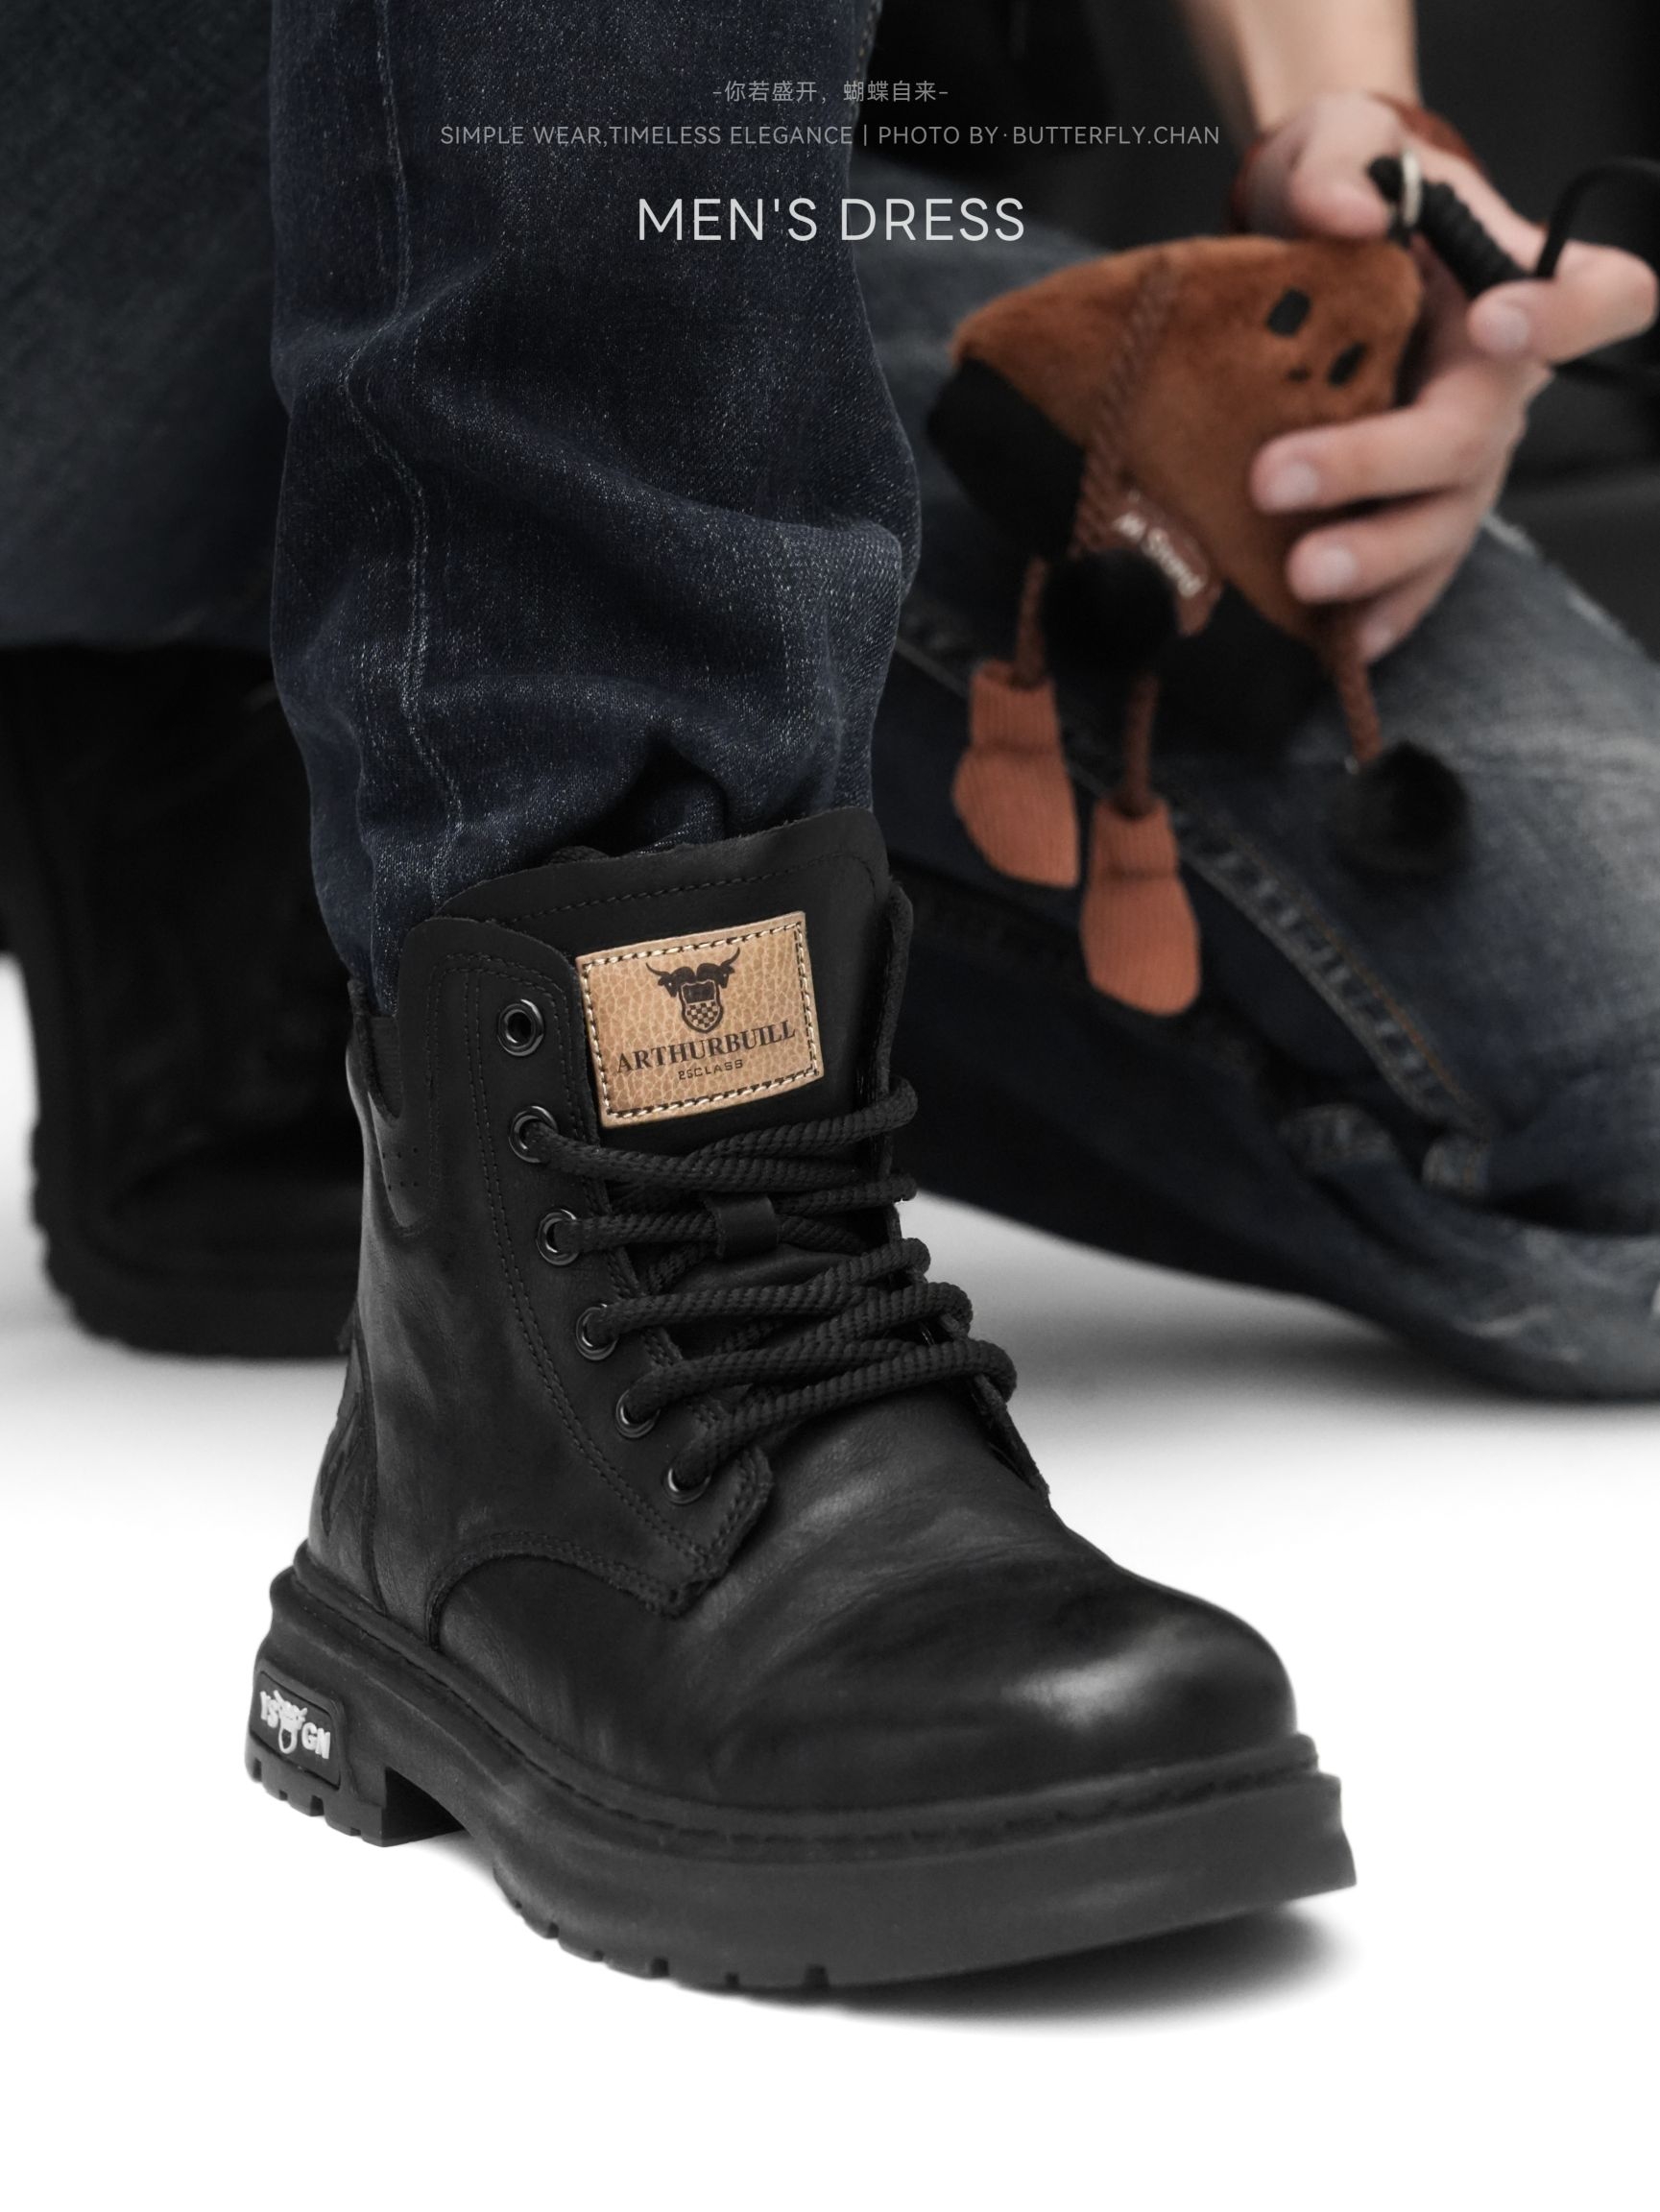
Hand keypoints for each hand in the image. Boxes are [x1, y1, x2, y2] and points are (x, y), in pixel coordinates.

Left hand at [1240, 93, 1657, 659]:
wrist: (1314, 253)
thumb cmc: (1351, 192)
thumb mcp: (1342, 146)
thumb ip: (1342, 162)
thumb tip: (1344, 210)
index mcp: (1519, 284)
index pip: (1598, 297)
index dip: (1562, 317)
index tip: (1496, 319)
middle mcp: (1503, 386)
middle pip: (1472, 438)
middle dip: (1376, 464)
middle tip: (1274, 476)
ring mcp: (1463, 459)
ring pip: (1444, 520)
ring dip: (1375, 556)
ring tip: (1300, 573)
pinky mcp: (1416, 509)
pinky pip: (1417, 573)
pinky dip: (1383, 611)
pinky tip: (1342, 645)